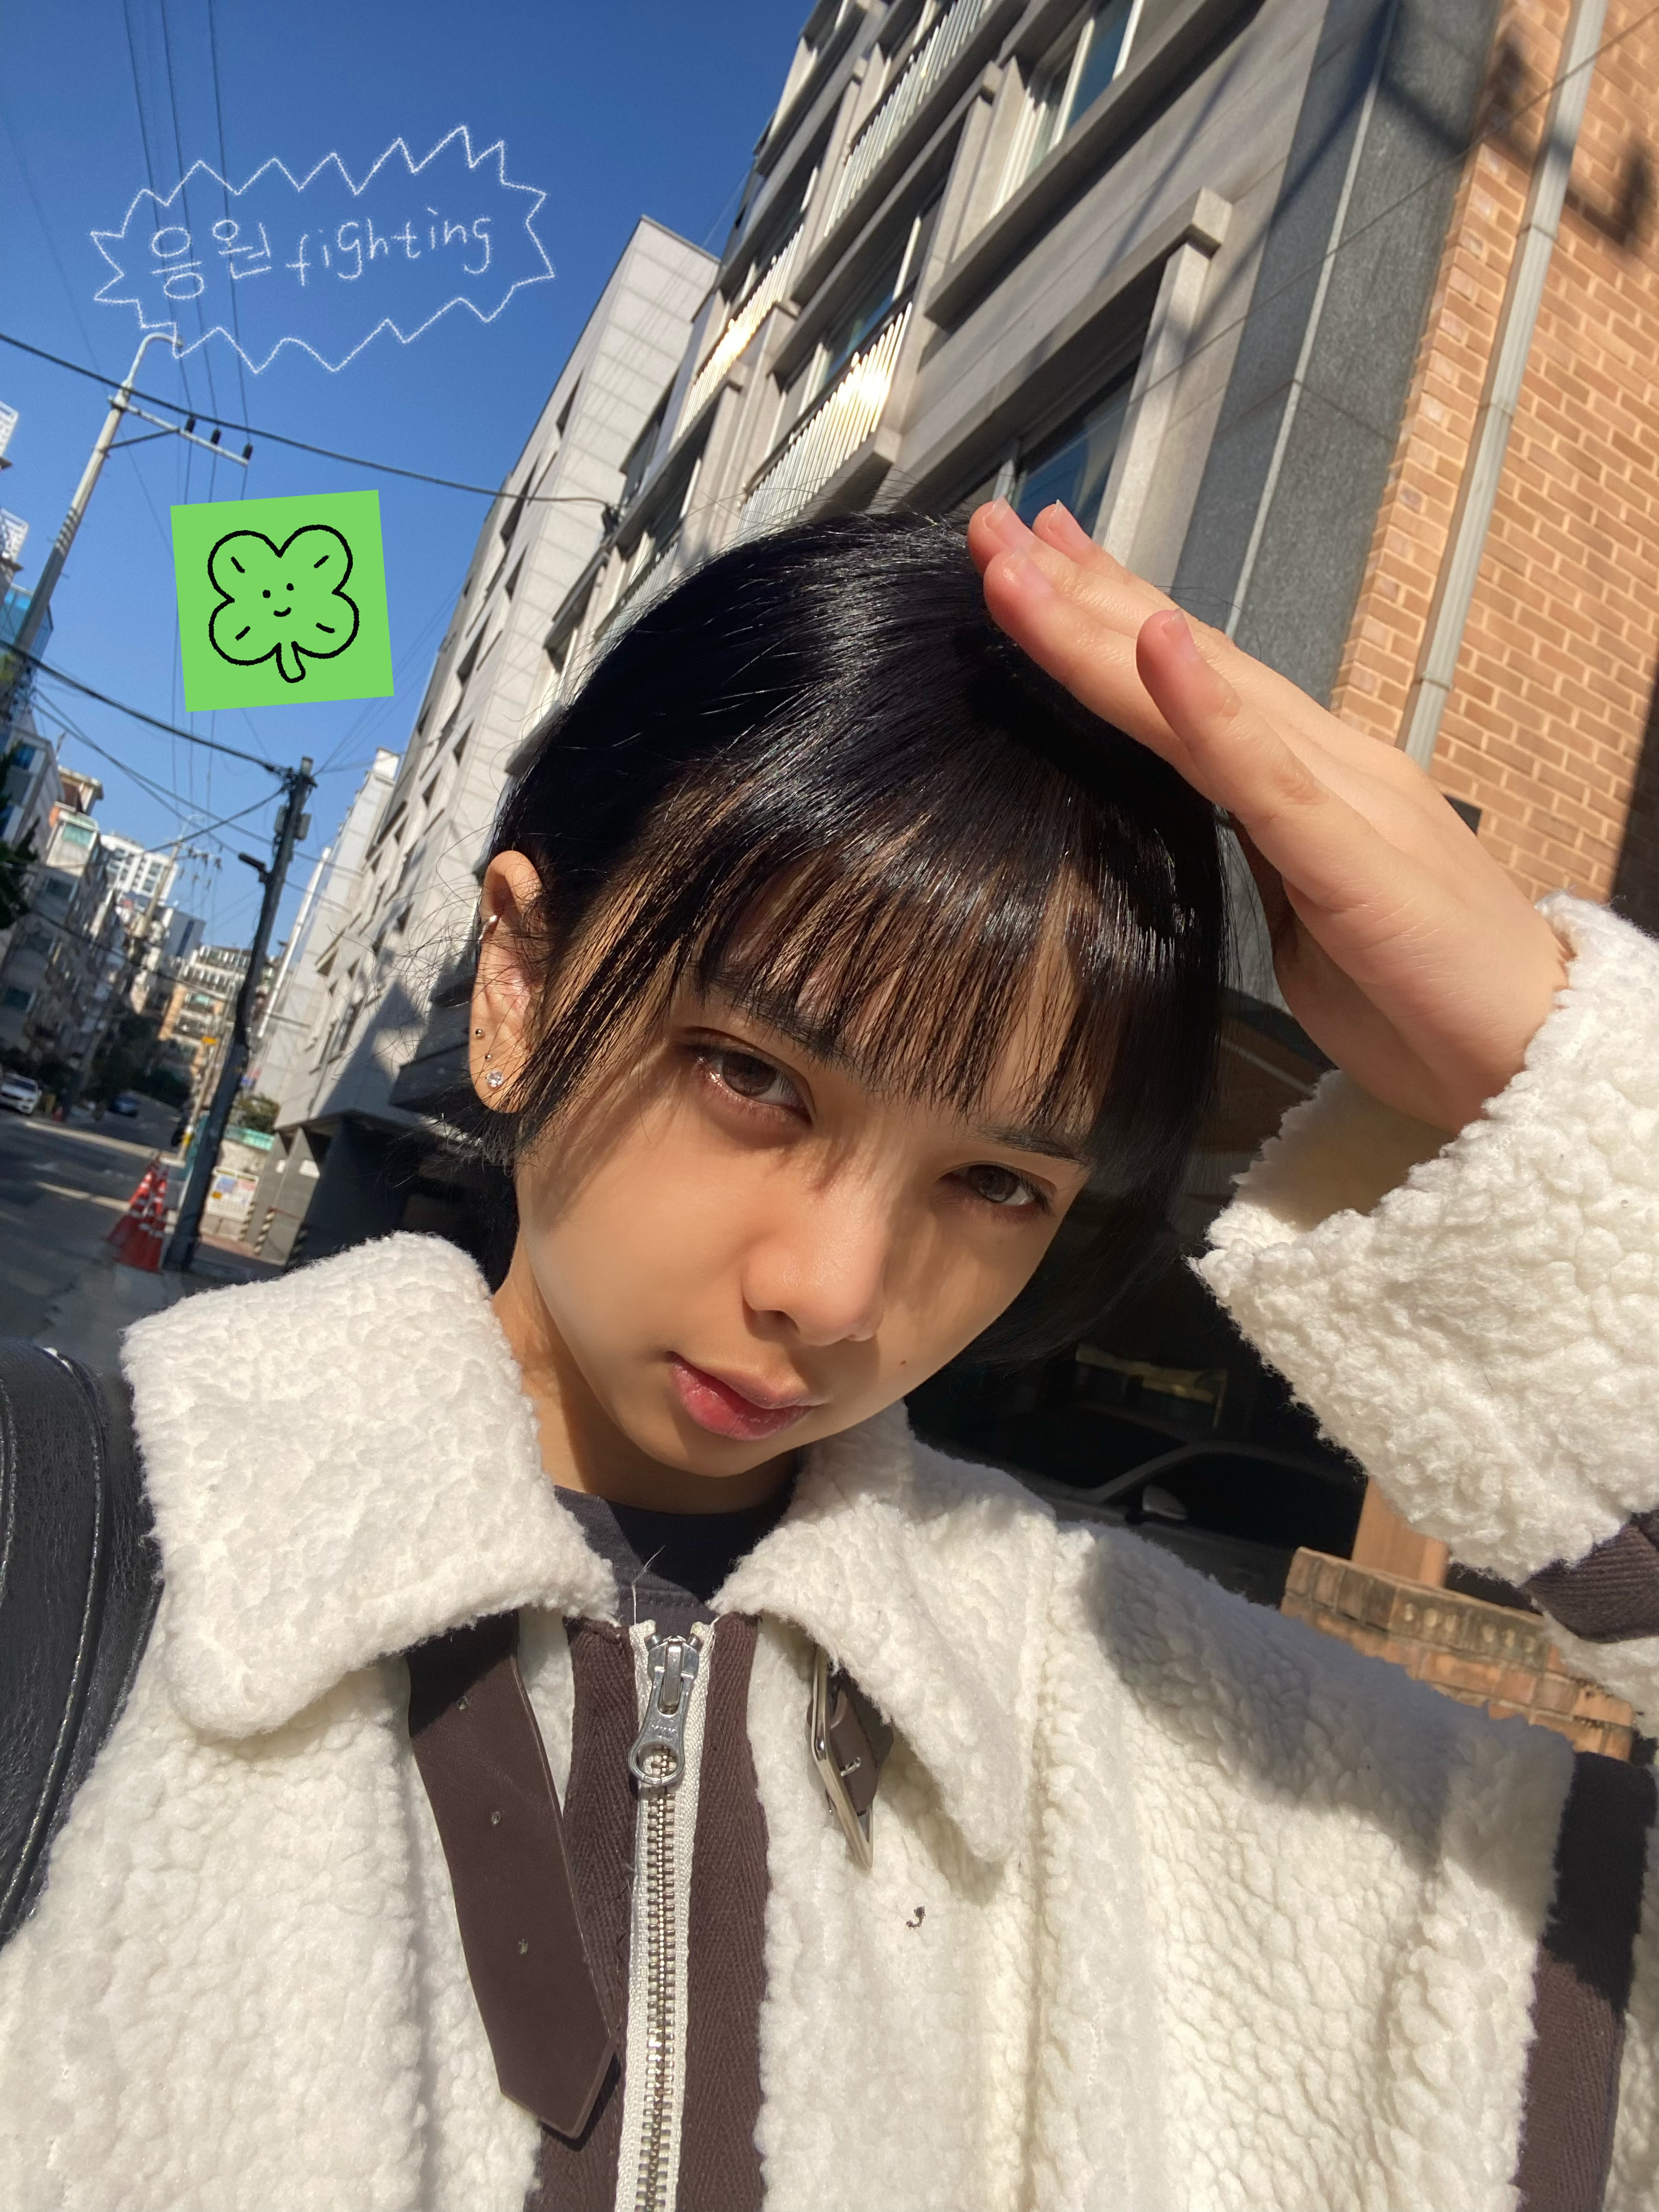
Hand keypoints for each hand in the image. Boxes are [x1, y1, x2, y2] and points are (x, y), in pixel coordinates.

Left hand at [968, 499, 1568, 1134]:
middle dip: (1078, 595)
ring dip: (1105, 629)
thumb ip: (1263, 854)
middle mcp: (1326, 764)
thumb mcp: (1314, 916)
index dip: (1111, 613)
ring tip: (1024, 568)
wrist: (1538, 1053)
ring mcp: (1344, 800)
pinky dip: (1208, 708)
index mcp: (1312, 779)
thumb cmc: (1423, 994)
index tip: (1034, 560)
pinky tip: (1158, 644)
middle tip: (988, 531)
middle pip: (1186, 660)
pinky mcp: (1355, 861)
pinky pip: (1267, 777)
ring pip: (1204, 699)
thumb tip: (1204, 827)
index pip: (1198, 675)